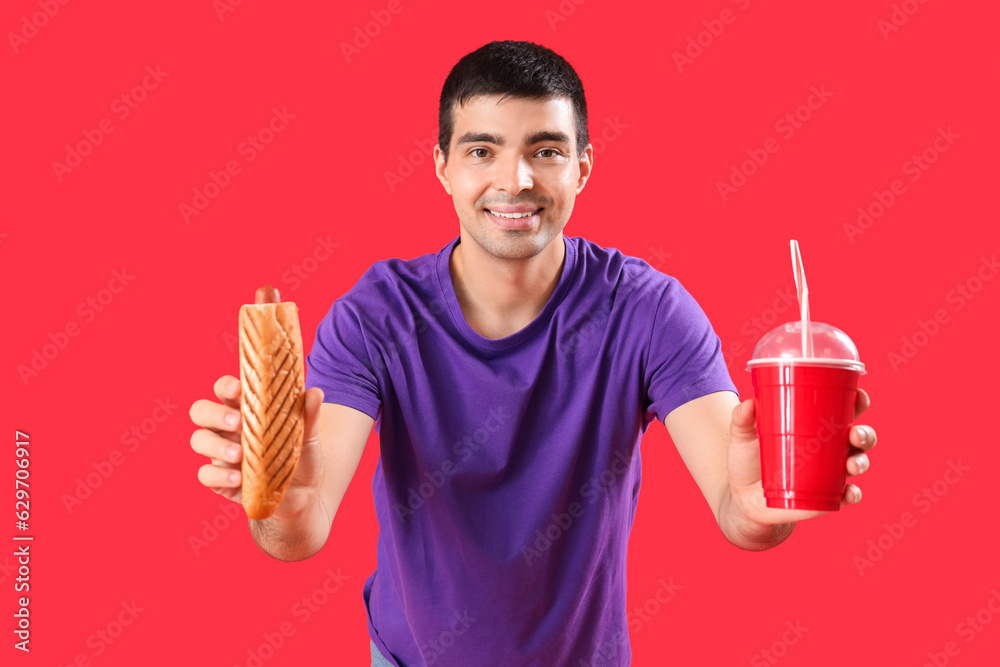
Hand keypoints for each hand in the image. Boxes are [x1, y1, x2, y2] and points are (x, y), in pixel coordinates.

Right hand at [189, 375, 325, 518]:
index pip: (225, 389)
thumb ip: (309, 414)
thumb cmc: (300, 456)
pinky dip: (219, 475)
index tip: (238, 388)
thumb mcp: (308, 436)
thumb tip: (315, 393)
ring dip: (216, 445)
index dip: (226, 386)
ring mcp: (220, 453)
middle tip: (237, 422)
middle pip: (200, 410)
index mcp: (245, 409)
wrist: (303, 494)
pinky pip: (206, 475)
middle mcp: (226, 428)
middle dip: (214, 413)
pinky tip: (238, 478)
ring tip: (239, 454)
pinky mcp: (219, 479)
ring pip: (198, 440)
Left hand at [726, 388, 876, 525]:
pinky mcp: (825, 496)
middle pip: (859, 437)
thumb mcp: (742, 437)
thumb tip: (749, 403)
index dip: (857, 402)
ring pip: (857, 463)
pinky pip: (847, 495)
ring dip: (861, 462)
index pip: (844, 410)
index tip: (859, 396)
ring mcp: (829, 473)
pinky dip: (852, 494)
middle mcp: (829, 448)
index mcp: (815, 426)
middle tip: (854, 434)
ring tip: (851, 464)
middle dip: (865, 434)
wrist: (741, 497)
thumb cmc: (747, 460)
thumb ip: (741, 419)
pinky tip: (849, 493)